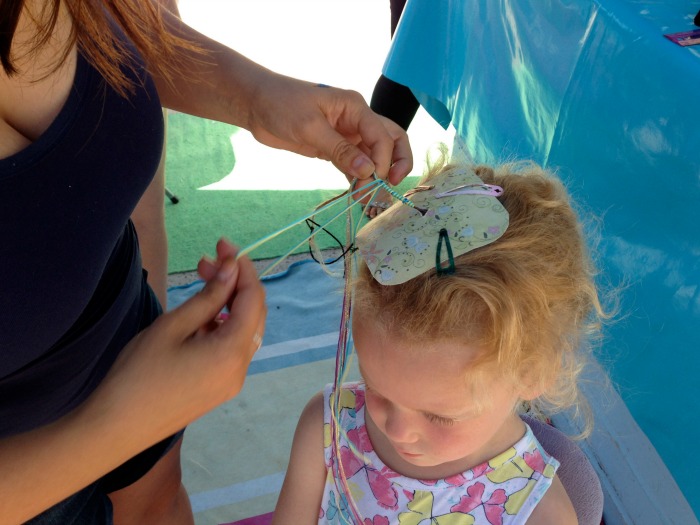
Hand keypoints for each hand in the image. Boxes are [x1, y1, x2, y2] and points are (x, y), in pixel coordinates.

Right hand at [94, 239, 265, 438]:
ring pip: (244, 330)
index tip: (224, 246)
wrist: (116, 428)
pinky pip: (232, 349)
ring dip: (228, 304)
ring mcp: (231, 382)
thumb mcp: (173, 326)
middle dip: (235, 283)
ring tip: (200, 283)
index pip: (253, 298)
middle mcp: (240, 369)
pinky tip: (199, 316)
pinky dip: (222, 326)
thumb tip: (232, 269)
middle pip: (253, 314)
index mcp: (232, 352)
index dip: (242, 268)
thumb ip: (209, 297)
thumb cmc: (138, 374)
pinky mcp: (219, 388)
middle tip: (206, 262)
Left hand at [245, 75, 412, 183]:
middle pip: (391, 140)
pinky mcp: (334, 148)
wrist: (255, 105)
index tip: (372, 180)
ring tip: (369, 199)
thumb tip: (368, 172)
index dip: (383, 159)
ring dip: (376, 176)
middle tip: (391, 186)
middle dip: (397, 162)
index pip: (383, 135)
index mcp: (355, 107)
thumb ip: (340, 150)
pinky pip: (354, 165)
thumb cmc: (281, 105)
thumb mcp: (310, 127)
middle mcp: (356, 120)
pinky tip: (357, 195)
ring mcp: (347, 135)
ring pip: (374, 155)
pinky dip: (358, 179)